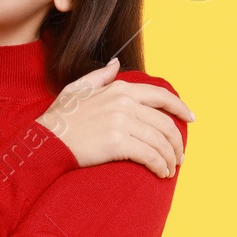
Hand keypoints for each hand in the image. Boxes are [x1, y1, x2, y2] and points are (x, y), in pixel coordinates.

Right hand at [37, 57, 196, 177]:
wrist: (45, 141)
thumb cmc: (60, 118)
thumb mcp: (77, 89)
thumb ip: (100, 76)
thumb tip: (116, 63)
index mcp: (120, 89)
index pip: (161, 97)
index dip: (181, 108)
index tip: (191, 119)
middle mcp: (124, 103)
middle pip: (165, 123)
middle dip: (177, 142)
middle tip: (180, 156)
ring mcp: (121, 122)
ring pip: (160, 141)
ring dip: (170, 158)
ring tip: (170, 168)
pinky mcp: (117, 143)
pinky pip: (150, 155)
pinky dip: (160, 166)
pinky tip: (161, 173)